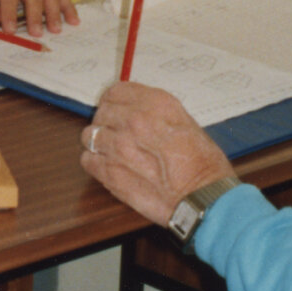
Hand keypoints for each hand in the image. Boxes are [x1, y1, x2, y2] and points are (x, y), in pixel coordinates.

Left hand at [81, 81, 236, 225]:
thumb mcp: (186, 122)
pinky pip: (87, 160)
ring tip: (114, 153)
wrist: (204, 199)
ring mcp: (119, 146)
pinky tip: (110, 168)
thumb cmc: (202, 165)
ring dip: (99, 143)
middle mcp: (134, 120)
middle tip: (118, 136)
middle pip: (102, 112)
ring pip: (90, 135)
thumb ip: (155, 113)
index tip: (118, 111)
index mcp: (156, 103)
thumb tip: (133, 111)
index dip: (115, 103)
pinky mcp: (109, 172)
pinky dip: (95, 163)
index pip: (116, 92)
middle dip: (107, 123)